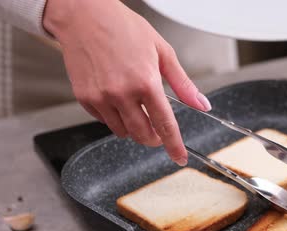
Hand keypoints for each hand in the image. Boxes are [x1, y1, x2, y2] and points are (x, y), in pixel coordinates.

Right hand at [43, 0, 211, 165]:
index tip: (179, 157)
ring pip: (122, 131)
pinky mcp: (85, 98)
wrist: (85, 16)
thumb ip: (183, 84)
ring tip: (135, 107)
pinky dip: (114, 117)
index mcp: (146, 82)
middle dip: (154, 138)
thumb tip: (202, 104)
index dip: (173, 145)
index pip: (165, 124)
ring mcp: (101, 97)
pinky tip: (117, 98)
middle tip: (158, 131)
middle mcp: (122, 93)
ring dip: (134, 127)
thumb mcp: (162, 51)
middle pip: (142, 135)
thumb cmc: (124, 28)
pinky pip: (104, 121)